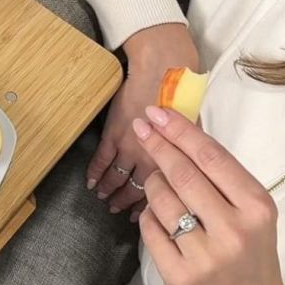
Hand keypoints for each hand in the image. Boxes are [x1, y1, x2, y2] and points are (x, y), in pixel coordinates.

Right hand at [87, 24, 199, 214]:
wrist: (162, 69)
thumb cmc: (182, 91)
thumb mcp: (193, 125)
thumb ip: (188, 149)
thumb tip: (191, 165)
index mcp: (174, 158)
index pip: (163, 191)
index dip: (153, 206)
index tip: (145, 216)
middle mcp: (152, 157)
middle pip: (137, 189)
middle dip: (126, 202)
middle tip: (118, 212)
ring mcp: (130, 147)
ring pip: (118, 178)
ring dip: (109, 191)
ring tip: (103, 200)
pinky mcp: (114, 135)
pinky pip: (102, 160)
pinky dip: (95, 173)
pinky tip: (91, 182)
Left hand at [132, 106, 284, 284]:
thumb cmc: (248, 245)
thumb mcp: (251, 209)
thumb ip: (221, 176)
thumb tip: (178, 130)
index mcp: (257, 207)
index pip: (212, 159)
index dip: (180, 132)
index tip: (157, 113)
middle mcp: (233, 231)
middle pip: (183, 176)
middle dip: (158, 146)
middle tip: (141, 126)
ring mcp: (205, 257)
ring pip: (162, 201)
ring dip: (153, 182)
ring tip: (157, 179)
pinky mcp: (179, 276)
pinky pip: (150, 229)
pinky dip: (149, 214)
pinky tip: (156, 212)